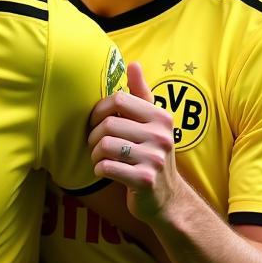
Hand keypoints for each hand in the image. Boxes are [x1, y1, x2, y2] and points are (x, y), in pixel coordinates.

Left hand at [88, 63, 182, 221]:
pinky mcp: (145, 179)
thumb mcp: (152, 123)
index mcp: (161, 117)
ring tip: (101, 159)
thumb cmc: (151, 155)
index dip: (99, 111)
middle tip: (96, 146)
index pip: (118, 99)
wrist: (167, 198)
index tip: (96, 123)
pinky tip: (106, 171)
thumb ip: (141, 94)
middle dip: (93, 136)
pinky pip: (107, 167)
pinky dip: (99, 169)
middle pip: (107, 124)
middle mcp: (161, 135)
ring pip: (105, 145)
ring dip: (95, 154)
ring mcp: (155, 158)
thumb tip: (133, 64)